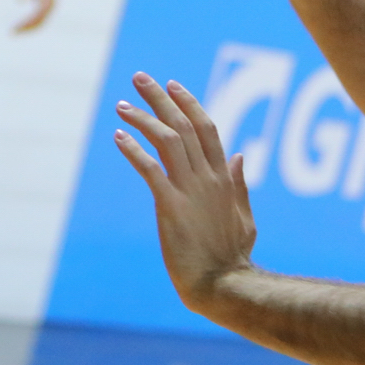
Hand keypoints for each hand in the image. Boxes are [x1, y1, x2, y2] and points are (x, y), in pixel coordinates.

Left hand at [14, 0, 57, 31]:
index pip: (40, 14)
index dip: (29, 22)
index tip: (17, 26)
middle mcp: (52, 3)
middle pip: (41, 21)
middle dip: (28, 28)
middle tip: (13, 32)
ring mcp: (51, 6)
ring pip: (41, 22)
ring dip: (29, 28)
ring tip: (15, 31)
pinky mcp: (47, 7)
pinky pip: (40, 19)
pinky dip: (31, 24)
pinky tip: (20, 26)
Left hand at [114, 72, 256, 312]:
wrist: (223, 286)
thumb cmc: (233, 258)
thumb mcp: (245, 217)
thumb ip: (239, 184)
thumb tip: (239, 154)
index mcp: (224, 179)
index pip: (207, 129)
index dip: (189, 103)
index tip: (173, 85)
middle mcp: (208, 178)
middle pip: (184, 125)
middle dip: (161, 98)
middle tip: (139, 77)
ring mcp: (191, 191)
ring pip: (168, 141)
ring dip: (143, 119)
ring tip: (121, 105)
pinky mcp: (171, 208)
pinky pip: (151, 170)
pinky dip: (134, 150)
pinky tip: (119, 137)